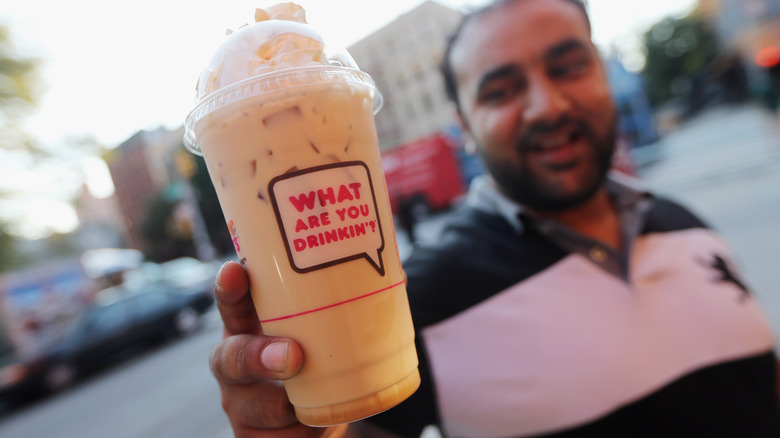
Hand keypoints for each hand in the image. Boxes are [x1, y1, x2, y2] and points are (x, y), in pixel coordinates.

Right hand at [210, 261, 347, 436]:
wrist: (317, 419)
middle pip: (230, 359)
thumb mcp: (321, 331)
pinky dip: (301, 435)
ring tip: (317, 405)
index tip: (235, 271)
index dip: (229, 289)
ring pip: (260, 407)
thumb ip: (344, 304)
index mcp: (249, 327)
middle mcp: (235, 363)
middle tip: (294, 356)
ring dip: (289, 406)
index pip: (232, 303)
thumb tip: (397, 270)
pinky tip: (313, 427)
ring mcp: (240, 404)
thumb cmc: (317, 358)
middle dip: (258, 357)